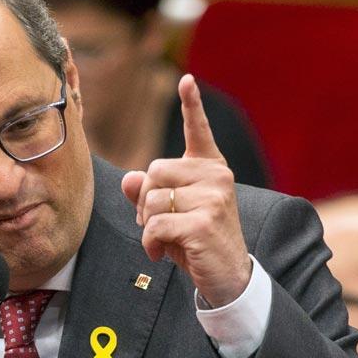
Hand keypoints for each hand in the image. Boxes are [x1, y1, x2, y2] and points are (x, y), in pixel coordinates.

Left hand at [121, 74, 251, 306]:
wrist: (227, 277)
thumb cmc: (197, 243)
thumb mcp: (171, 215)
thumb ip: (150, 193)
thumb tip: (129, 179)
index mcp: (210, 169)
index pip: (199, 131)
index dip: (192, 105)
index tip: (186, 79)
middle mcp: (216, 176)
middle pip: (154, 171)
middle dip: (144, 201)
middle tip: (153, 225)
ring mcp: (213, 197)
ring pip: (152, 199)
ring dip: (146, 226)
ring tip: (160, 241)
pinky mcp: (204, 221)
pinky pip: (155, 224)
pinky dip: (149, 242)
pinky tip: (160, 254)